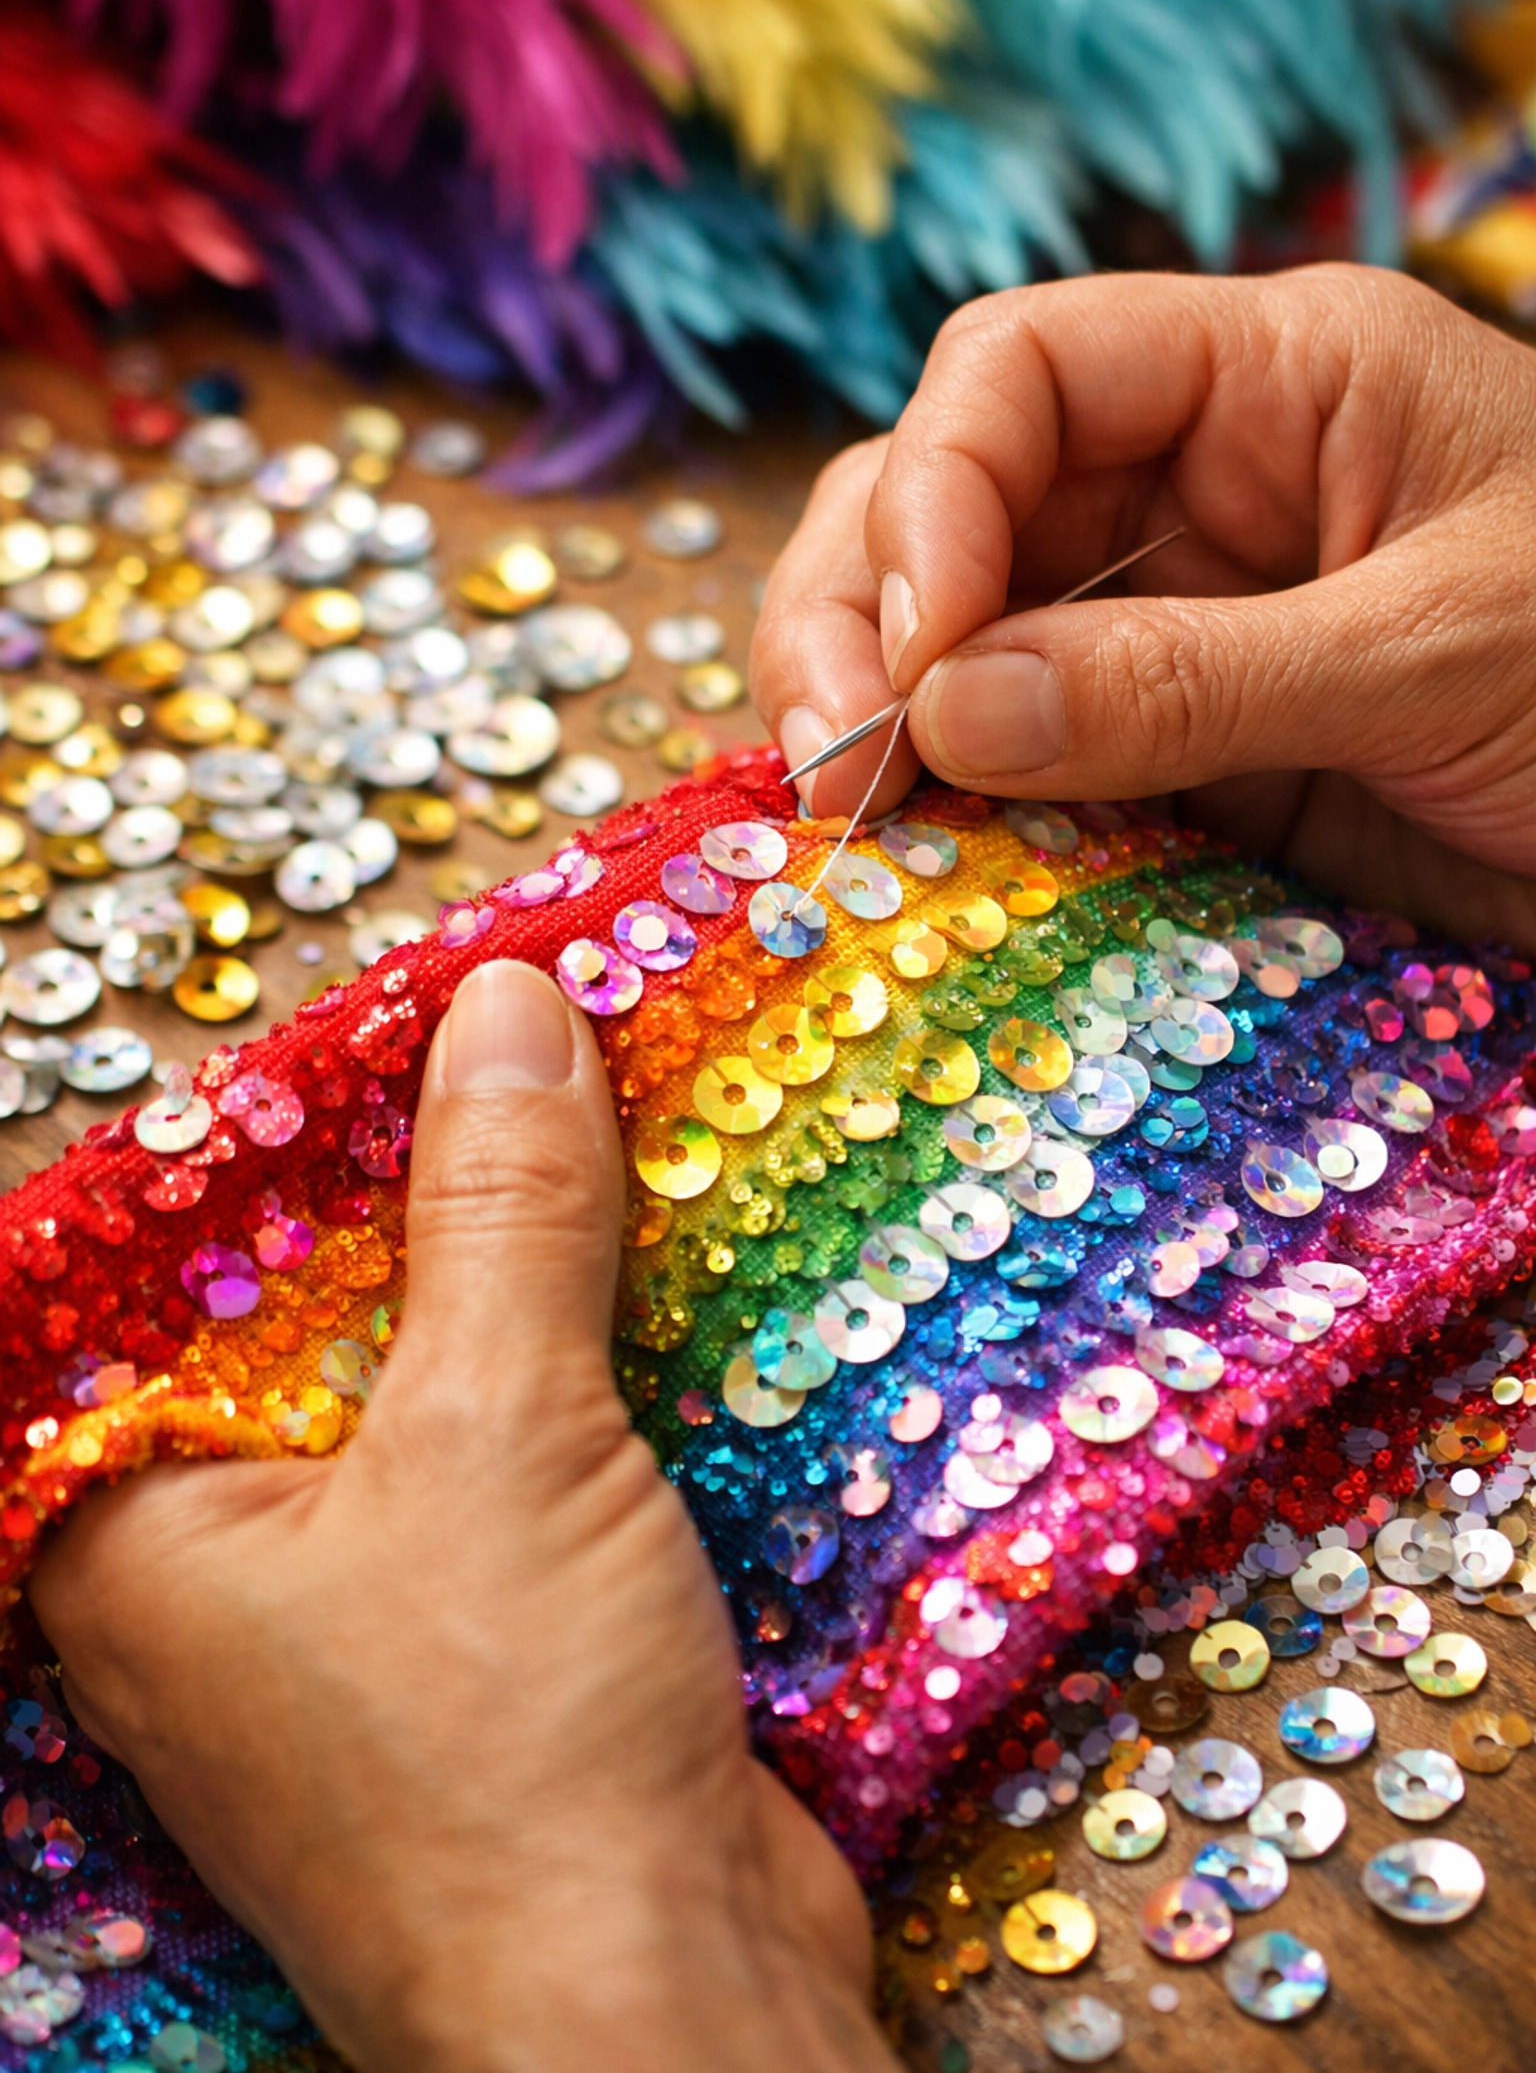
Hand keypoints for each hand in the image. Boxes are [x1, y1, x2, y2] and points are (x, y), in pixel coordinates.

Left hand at [29, 961, 892, 2072]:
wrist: (669, 2017)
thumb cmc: (511, 1752)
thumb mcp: (498, 1435)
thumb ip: (499, 1212)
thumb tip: (505, 1009)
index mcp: (139, 1523)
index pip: (175, 1266)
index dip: (287, 1132)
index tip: (405, 1013)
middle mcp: (230, 1564)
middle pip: (329, 1309)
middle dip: (439, 1184)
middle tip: (538, 1036)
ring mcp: (372, 1607)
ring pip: (448, 1378)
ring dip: (541, 1266)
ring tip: (625, 1111)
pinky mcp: (501, 1635)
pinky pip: (534, 1452)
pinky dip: (602, 1363)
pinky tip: (682, 1263)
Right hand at [752, 265, 1535, 949]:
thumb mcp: (1437, 651)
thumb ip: (1191, 680)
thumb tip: (942, 707)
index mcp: (1275, 383)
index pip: (1024, 372)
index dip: (934, 492)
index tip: (914, 653)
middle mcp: (1196, 491)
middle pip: (944, 500)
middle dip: (860, 614)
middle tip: (835, 761)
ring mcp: (1173, 631)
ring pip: (954, 639)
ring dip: (879, 718)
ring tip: (854, 821)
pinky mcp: (1177, 758)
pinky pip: (1024, 765)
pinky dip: (959, 812)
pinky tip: (925, 865)